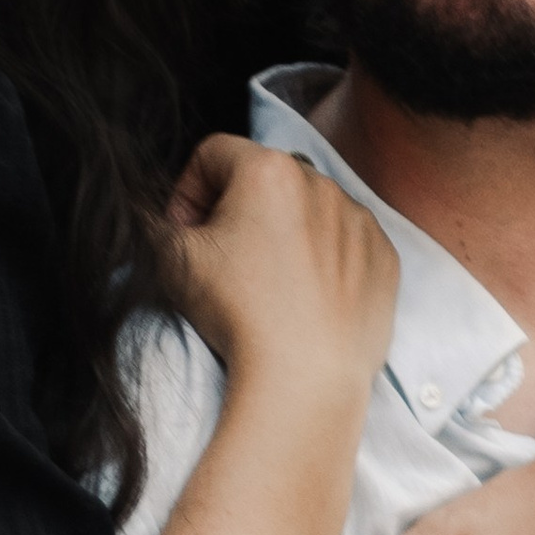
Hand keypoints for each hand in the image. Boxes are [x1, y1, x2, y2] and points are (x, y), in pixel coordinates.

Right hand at [167, 137, 397, 402]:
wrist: (303, 379)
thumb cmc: (237, 313)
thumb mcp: (170, 261)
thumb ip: (151, 224)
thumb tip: (150, 218)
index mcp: (268, 169)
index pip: (212, 155)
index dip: (187, 192)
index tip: (185, 234)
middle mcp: (322, 182)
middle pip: (264, 180)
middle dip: (238, 211)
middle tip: (225, 262)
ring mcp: (360, 220)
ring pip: (308, 211)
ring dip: (284, 234)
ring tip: (269, 286)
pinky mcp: (384, 258)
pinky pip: (347, 244)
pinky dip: (325, 262)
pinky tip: (306, 300)